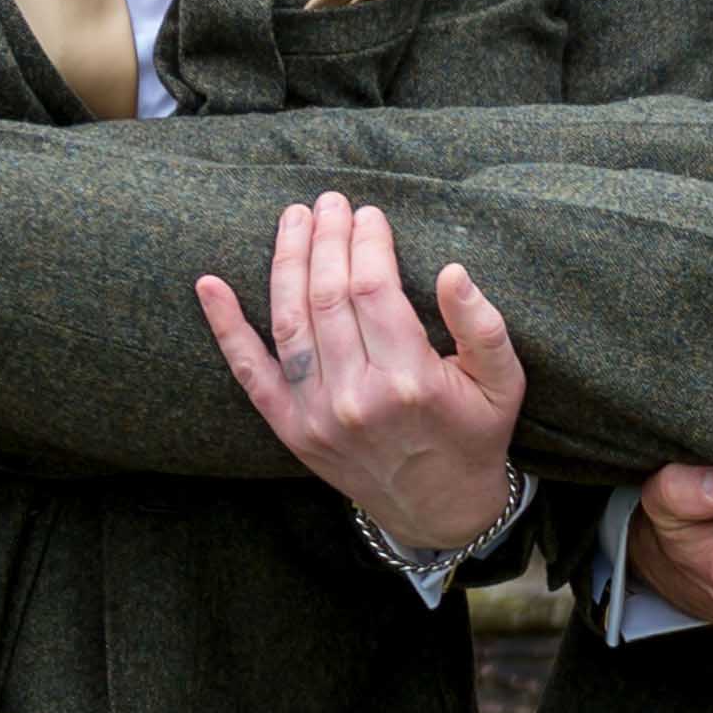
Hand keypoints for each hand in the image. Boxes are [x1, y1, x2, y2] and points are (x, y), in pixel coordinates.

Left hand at [193, 199, 525, 556]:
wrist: (440, 510)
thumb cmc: (474, 434)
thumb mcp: (502, 383)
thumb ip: (483, 326)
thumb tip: (452, 271)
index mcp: (410, 381)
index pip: (373, 289)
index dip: (366, 242)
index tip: (369, 214)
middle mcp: (356, 397)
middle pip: (328, 296)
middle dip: (326, 238)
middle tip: (329, 202)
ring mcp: (317, 415)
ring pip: (289, 320)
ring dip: (286, 261)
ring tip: (293, 219)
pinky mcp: (291, 429)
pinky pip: (250, 372)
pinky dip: (226, 327)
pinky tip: (210, 285)